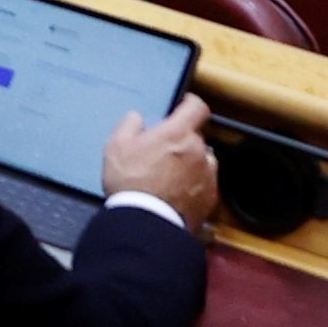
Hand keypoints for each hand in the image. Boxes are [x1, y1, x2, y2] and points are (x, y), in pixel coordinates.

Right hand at [100, 95, 222, 226]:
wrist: (146, 223)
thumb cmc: (131, 182)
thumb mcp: (116, 147)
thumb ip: (129, 125)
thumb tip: (138, 118)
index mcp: (178, 132)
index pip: (197, 107)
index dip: (190, 103)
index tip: (183, 106)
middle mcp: (198, 150)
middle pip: (196, 136)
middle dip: (182, 140)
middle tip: (163, 151)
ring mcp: (207, 175)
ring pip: (202, 160)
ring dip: (191, 162)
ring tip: (171, 175)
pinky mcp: (210, 197)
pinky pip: (205, 182)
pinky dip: (195, 184)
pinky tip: (177, 193)